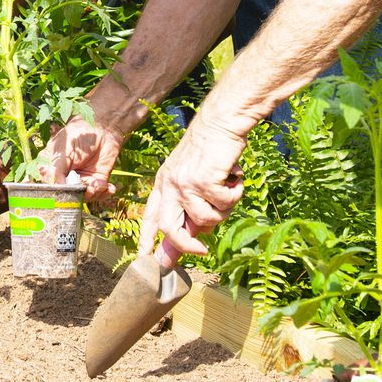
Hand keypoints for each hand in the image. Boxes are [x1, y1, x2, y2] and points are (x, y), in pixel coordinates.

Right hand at [37, 115, 123, 203]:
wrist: (104, 129)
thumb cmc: (79, 135)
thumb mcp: (63, 151)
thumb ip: (56, 170)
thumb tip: (56, 188)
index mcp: (51, 168)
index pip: (49, 187)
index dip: (58, 193)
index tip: (67, 191)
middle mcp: (64, 177)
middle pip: (67, 196)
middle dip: (78, 196)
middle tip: (87, 188)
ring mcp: (80, 181)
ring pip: (83, 198)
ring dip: (93, 194)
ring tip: (99, 185)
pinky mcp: (96, 182)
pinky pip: (98, 195)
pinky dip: (104, 194)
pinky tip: (109, 187)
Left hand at [137, 118, 245, 257]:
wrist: (220, 123)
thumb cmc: (210, 149)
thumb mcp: (193, 176)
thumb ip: (192, 205)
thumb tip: (199, 236)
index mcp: (163, 184)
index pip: (151, 216)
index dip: (148, 239)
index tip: (146, 258)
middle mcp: (169, 185)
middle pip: (169, 228)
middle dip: (185, 246)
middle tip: (202, 252)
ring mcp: (184, 184)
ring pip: (205, 219)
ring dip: (223, 210)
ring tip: (228, 190)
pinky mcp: (203, 182)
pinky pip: (223, 204)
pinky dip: (235, 194)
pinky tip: (234, 177)